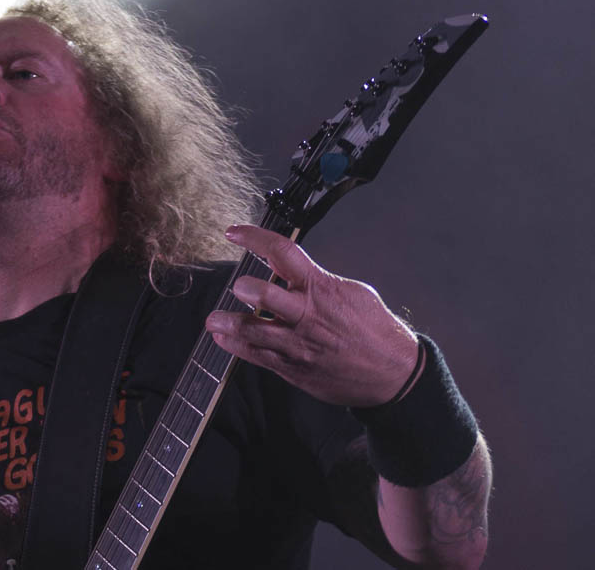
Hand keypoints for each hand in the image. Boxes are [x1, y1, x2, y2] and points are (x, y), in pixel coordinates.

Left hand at [204, 224, 419, 407]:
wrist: (393, 374)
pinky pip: (256, 356)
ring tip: (214, 320)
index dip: (254, 237)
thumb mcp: (352, 292)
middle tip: (237, 287)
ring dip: (228, 323)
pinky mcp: (293, 367)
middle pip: (264, 294)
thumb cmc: (374, 330)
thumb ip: (317, 280)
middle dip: (245, 288)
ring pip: (253, 331)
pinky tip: (224, 338)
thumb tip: (290, 269)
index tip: (234, 233)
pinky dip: (235, 346)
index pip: (282, 251)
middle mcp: (306, 314)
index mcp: (320, 288)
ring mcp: (297, 343)